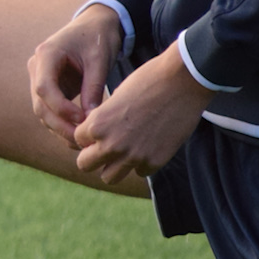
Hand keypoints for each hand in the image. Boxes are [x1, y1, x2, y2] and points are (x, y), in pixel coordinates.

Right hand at [28, 3, 122, 147]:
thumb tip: (90, 119)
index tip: (82, 119)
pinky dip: (63, 124)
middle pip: (40, 104)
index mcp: (46, 55)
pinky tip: (79, 134)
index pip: (43, 88)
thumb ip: (93, 89)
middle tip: (82, 140)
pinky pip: (51, 110)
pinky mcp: (50, 87)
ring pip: (43, 111)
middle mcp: (37, 67)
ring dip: (60, 128)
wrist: (95, 25)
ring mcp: (40, 77)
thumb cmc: (97, 38)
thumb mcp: (99, 62)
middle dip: (59, 125)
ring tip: (82, 142)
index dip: (60, 108)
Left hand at [75, 42, 210, 185]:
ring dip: (114, 166)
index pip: (77, 140)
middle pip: (85, 165)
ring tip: (124, 150)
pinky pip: (140, 172)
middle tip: (104, 146)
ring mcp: (134, 156)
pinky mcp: (156, 162)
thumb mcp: (114, 97)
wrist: (181, 82)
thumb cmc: (146, 81)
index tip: (97, 130)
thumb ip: (102, 119)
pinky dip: (142, 163)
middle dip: (92, 156)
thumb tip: (96, 134)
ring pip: (109, 177)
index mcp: (97, 124)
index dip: (86, 134)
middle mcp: (112, 144)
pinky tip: (149, 146)